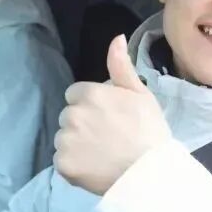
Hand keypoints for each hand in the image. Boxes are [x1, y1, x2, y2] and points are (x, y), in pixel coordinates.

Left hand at [54, 34, 170, 194]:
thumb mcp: (141, 94)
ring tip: (101, 155)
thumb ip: (121, 66)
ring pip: (64, 138)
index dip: (91, 105)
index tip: (108, 119)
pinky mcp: (63, 164)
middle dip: (82, 123)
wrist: (149, 173)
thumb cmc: (149, 131)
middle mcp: (73, 114)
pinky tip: (93, 168)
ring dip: (76, 144)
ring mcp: (66, 140)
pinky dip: (74, 165)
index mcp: (90, 94)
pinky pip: (62, 161)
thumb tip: (116, 38)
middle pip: (68, 116)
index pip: (76, 94)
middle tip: (106, 138)